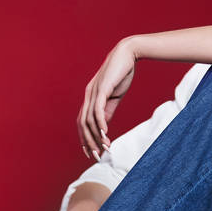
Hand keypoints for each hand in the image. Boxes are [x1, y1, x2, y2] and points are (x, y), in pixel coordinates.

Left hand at [77, 39, 135, 158]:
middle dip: (88, 141)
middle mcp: (88, 95)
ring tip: (105, 147)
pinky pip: (98, 109)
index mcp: (90, 98)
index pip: (83, 122)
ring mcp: (94, 92)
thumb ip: (108, 110)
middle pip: (83, 124)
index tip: (91, 152)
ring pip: (89, 120)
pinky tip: (105, 133)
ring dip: (96, 136)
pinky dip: (100, 123)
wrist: (128, 55)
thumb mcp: (114, 97)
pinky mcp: (102, 89)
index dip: (85, 138)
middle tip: (97, 155)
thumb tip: (103, 126)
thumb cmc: (122, 74)